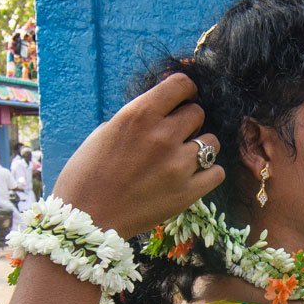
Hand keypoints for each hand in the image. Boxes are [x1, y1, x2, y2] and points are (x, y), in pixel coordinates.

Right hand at [53, 74, 224, 237]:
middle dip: (187, 121)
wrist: (86, 219)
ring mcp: (179, 165)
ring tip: (181, 159)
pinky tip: (191, 177)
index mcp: (139, 115)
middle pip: (197, 113)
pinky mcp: (188, 193)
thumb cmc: (87, 174)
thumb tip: (163, 110)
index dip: (184, 90)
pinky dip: (207, 174)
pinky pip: (217, 172)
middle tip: (172, 136)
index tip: (180, 99)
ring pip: (211, 142)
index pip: (182, 84)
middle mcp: (163, 135)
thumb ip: (138, 119)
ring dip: (199, 147)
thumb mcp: (106, 132)